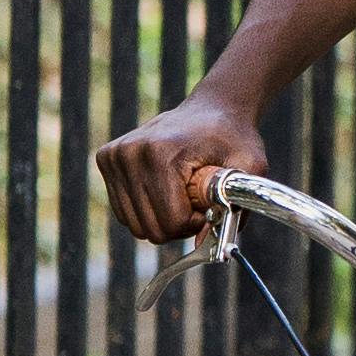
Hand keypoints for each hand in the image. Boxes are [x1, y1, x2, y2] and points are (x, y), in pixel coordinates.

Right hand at [98, 86, 264, 251]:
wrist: (212, 108)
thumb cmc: (233, 139)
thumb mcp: (249, 169)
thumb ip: (234, 209)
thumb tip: (204, 246)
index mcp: (160, 152)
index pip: (172, 221)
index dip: (197, 221)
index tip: (209, 202)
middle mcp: (130, 152)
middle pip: (151, 228)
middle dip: (179, 223)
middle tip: (197, 199)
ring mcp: (114, 155)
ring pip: (135, 225)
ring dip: (163, 218)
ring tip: (182, 192)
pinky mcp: (107, 159)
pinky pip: (125, 213)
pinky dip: (147, 209)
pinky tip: (164, 187)